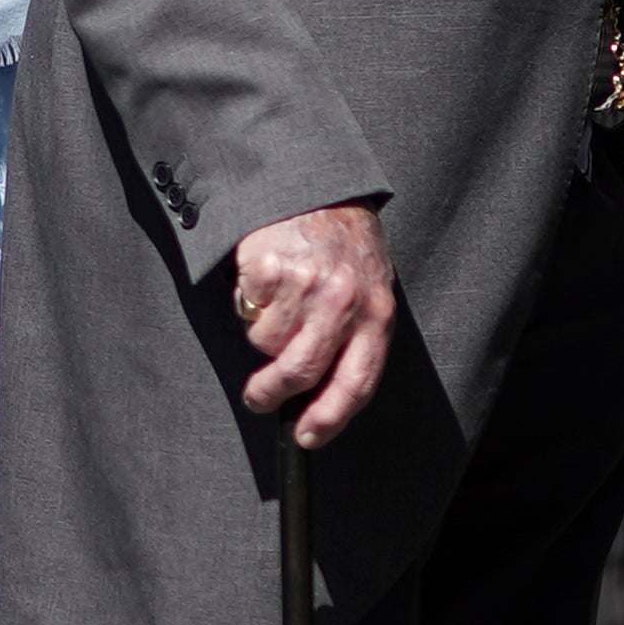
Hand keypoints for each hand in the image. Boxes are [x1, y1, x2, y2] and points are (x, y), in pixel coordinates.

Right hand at [227, 201, 397, 448]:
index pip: (357, 382)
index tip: (307, 438)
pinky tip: (265, 276)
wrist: (315, 185)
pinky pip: (247, 308)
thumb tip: (320, 396)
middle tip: (259, 399)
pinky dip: (248, 300)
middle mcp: (344, 300)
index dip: (329, 418)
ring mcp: (306, 283)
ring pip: (266, 342)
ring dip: (263, 331)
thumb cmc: (343, 244)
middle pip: (301, 371)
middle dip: (272, 394)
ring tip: (277, 301)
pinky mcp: (270, 267)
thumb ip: (354, 335)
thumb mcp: (368, 288)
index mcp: (376, 312)